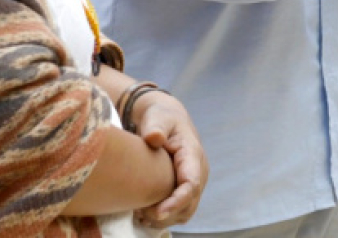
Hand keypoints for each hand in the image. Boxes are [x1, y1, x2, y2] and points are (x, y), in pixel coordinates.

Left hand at [131, 92, 207, 227]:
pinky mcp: (187, 189)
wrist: (165, 119)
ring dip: (165, 218)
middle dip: (166, 214)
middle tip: (139, 213)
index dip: (176, 201)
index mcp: (193, 155)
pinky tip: (144, 213)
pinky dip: (165, 217)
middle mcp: (199, 172)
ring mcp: (195, 182)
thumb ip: (155, 127)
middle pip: (189, 204)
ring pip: (185, 212)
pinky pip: (180, 211)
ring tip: (140, 213)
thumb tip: (154, 137)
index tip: (157, 212)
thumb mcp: (157, 118)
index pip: (191, 184)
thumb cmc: (160, 118)